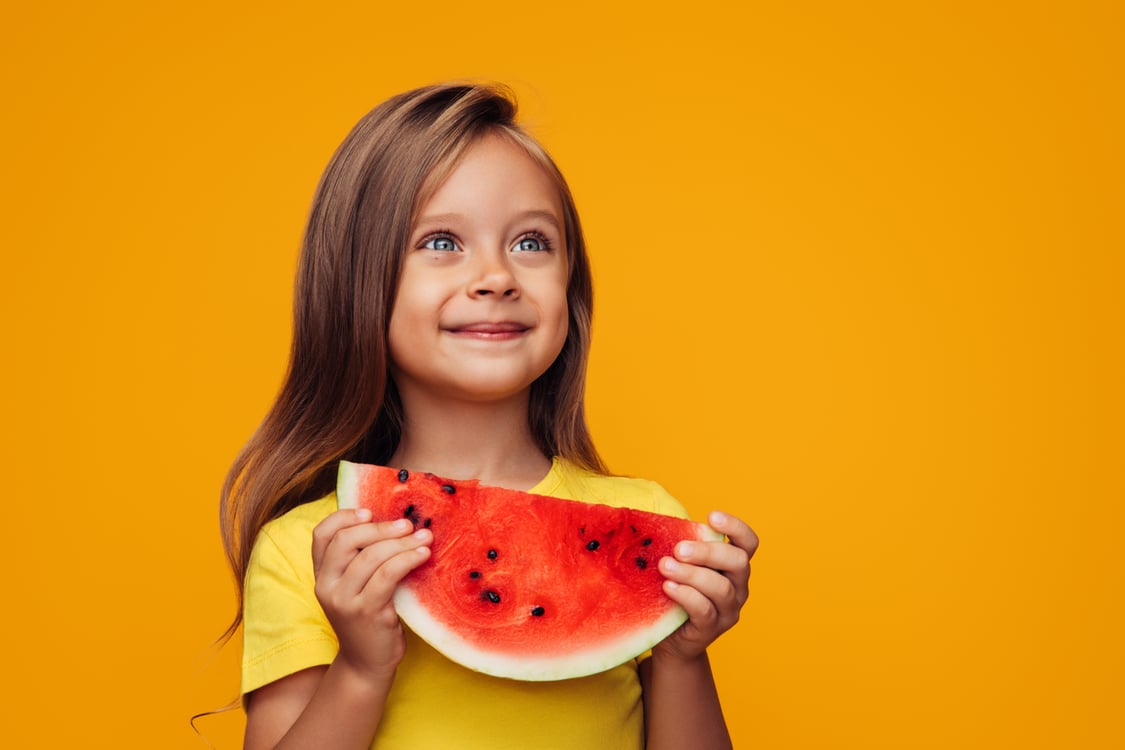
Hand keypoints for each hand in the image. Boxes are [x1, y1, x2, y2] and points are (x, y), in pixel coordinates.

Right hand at [311, 508, 431, 679]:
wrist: (367, 663)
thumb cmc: (369, 618)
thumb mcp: (356, 587)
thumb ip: (361, 559)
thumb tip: (394, 520)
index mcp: (321, 575)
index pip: (321, 534)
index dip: (344, 517)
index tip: (370, 512)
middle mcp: (326, 586)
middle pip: (346, 541)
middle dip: (380, 528)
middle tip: (408, 524)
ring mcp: (343, 600)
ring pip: (370, 557)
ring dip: (401, 542)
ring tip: (424, 537)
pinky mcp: (366, 612)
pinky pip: (387, 575)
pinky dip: (407, 559)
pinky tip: (423, 554)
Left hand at [655, 511, 757, 660]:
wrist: (672, 638)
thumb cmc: (677, 591)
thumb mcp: (684, 566)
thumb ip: (683, 549)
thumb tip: (662, 524)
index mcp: (733, 565)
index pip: (748, 542)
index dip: (735, 527)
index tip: (711, 516)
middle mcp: (738, 586)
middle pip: (738, 562)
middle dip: (708, 551)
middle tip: (679, 549)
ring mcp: (728, 609)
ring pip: (721, 588)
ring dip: (692, 574)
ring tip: (665, 566)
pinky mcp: (712, 628)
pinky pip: (705, 610)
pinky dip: (686, 595)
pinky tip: (668, 587)